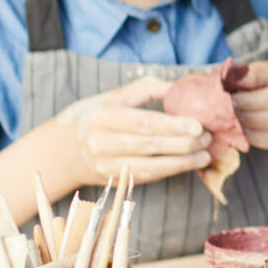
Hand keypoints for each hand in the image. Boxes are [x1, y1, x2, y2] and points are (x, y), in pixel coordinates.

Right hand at [53, 76, 210, 188]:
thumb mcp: (109, 98)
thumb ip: (143, 90)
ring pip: (151, 167)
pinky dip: (170, 171)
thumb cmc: (92, 118)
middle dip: (184, 143)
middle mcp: (101, 143)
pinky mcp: (113, 180)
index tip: (199, 125)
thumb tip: (177, 86)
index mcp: (102, 117)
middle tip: (207, 138)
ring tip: (205, 154)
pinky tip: (188, 164)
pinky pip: (147, 177)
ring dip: (183, 162)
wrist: (61, 152)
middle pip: (150, 145)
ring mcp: (106, 165)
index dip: (174, 125)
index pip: (144, 122)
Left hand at [231, 60, 267, 150]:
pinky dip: (255, 139)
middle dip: (246, 117)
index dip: (248, 101)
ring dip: (249, 130)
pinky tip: (242, 132)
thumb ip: (250, 75)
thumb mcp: (266, 71)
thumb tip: (229, 81)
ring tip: (231, 123)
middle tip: (225, 115)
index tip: (227, 100)